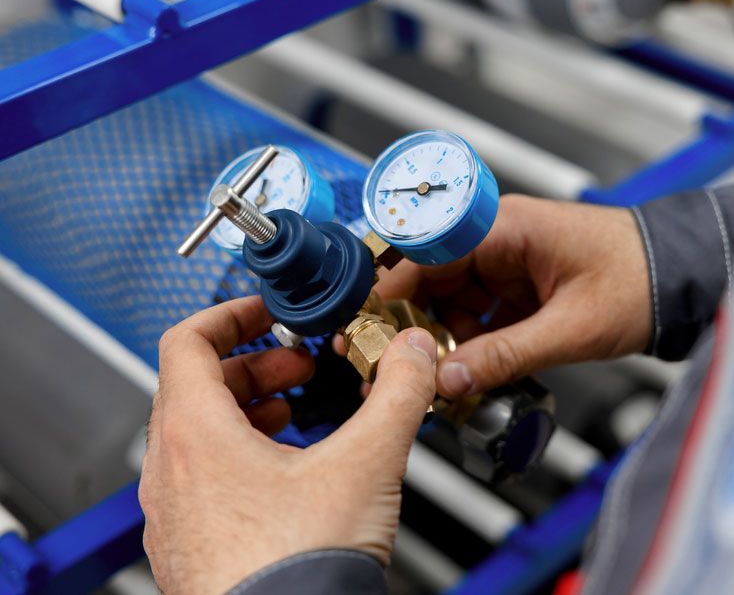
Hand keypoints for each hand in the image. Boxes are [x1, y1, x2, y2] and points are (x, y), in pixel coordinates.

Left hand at [140, 296, 437, 593]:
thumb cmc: (300, 570)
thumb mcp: (366, 464)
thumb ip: (397, 395)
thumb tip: (413, 354)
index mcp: (197, 437)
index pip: (186, 342)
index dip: (230, 314)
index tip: (266, 313)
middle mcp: (171, 474)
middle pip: (193, 388)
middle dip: (253, 367)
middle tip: (298, 368)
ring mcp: (173, 516)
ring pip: (195, 437)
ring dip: (245, 411)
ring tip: (295, 416)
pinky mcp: (188, 549)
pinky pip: (200, 481)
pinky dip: (236, 457)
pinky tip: (287, 476)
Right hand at [374, 194, 651, 397]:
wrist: (682, 279)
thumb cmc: (640, 278)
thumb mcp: (569, 327)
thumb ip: (505, 356)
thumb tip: (446, 381)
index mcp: (504, 228)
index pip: (425, 250)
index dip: (390, 288)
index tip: (366, 324)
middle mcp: (498, 240)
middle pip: (430, 280)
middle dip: (411, 324)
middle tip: (392, 366)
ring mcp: (508, 264)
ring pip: (451, 302)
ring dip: (441, 339)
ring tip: (428, 378)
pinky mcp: (520, 288)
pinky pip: (478, 315)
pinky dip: (470, 343)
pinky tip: (462, 373)